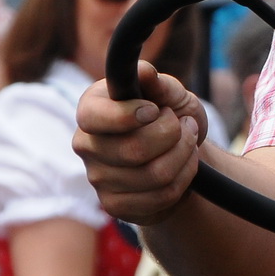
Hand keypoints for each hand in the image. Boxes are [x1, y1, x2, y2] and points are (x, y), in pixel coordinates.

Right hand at [74, 61, 207, 225]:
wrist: (185, 152)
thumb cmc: (173, 116)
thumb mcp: (173, 94)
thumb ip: (159, 83)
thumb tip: (143, 70)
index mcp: (92, 110)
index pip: (92, 116)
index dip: (128, 115)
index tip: (155, 109)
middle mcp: (87, 145)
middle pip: (133, 149)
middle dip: (174, 134)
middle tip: (184, 124)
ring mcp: (98, 178)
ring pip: (154, 174)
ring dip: (185, 155)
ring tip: (188, 142)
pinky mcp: (116, 205)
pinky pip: (161, 196)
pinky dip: (185, 178)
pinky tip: (184, 166)